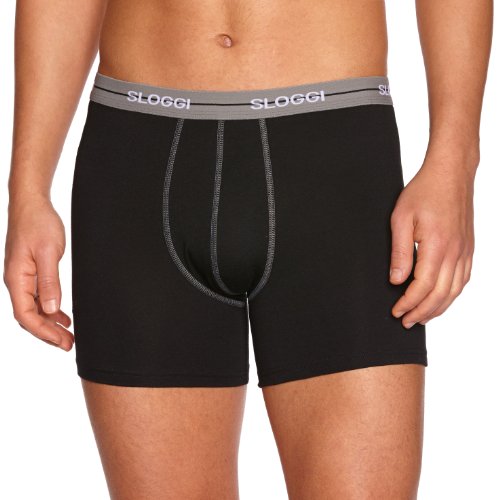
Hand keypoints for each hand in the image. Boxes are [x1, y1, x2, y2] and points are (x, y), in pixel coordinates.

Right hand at [4, 196, 73, 349]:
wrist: (32, 205)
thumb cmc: (38, 224)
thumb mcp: (49, 252)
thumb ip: (49, 281)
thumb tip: (51, 309)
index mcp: (16, 279)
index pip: (26, 315)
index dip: (44, 332)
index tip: (62, 341)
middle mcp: (16, 281)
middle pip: (29, 317)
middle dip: (48, 334)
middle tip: (69, 344)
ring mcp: (22, 278)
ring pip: (34, 309)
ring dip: (50, 324)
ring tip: (68, 336)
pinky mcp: (30, 273)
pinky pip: (38, 298)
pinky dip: (51, 310)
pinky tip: (63, 317)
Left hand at [389, 159, 475, 327]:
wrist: (451, 173)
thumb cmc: (424, 191)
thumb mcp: (401, 219)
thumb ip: (400, 252)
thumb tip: (396, 280)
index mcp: (436, 246)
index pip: (422, 287)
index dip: (408, 303)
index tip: (396, 311)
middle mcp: (455, 252)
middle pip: (439, 295)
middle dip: (421, 312)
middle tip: (406, 321)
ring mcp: (465, 251)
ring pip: (454, 291)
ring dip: (438, 308)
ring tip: (422, 317)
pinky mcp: (469, 248)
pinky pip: (464, 279)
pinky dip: (452, 295)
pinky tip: (442, 299)